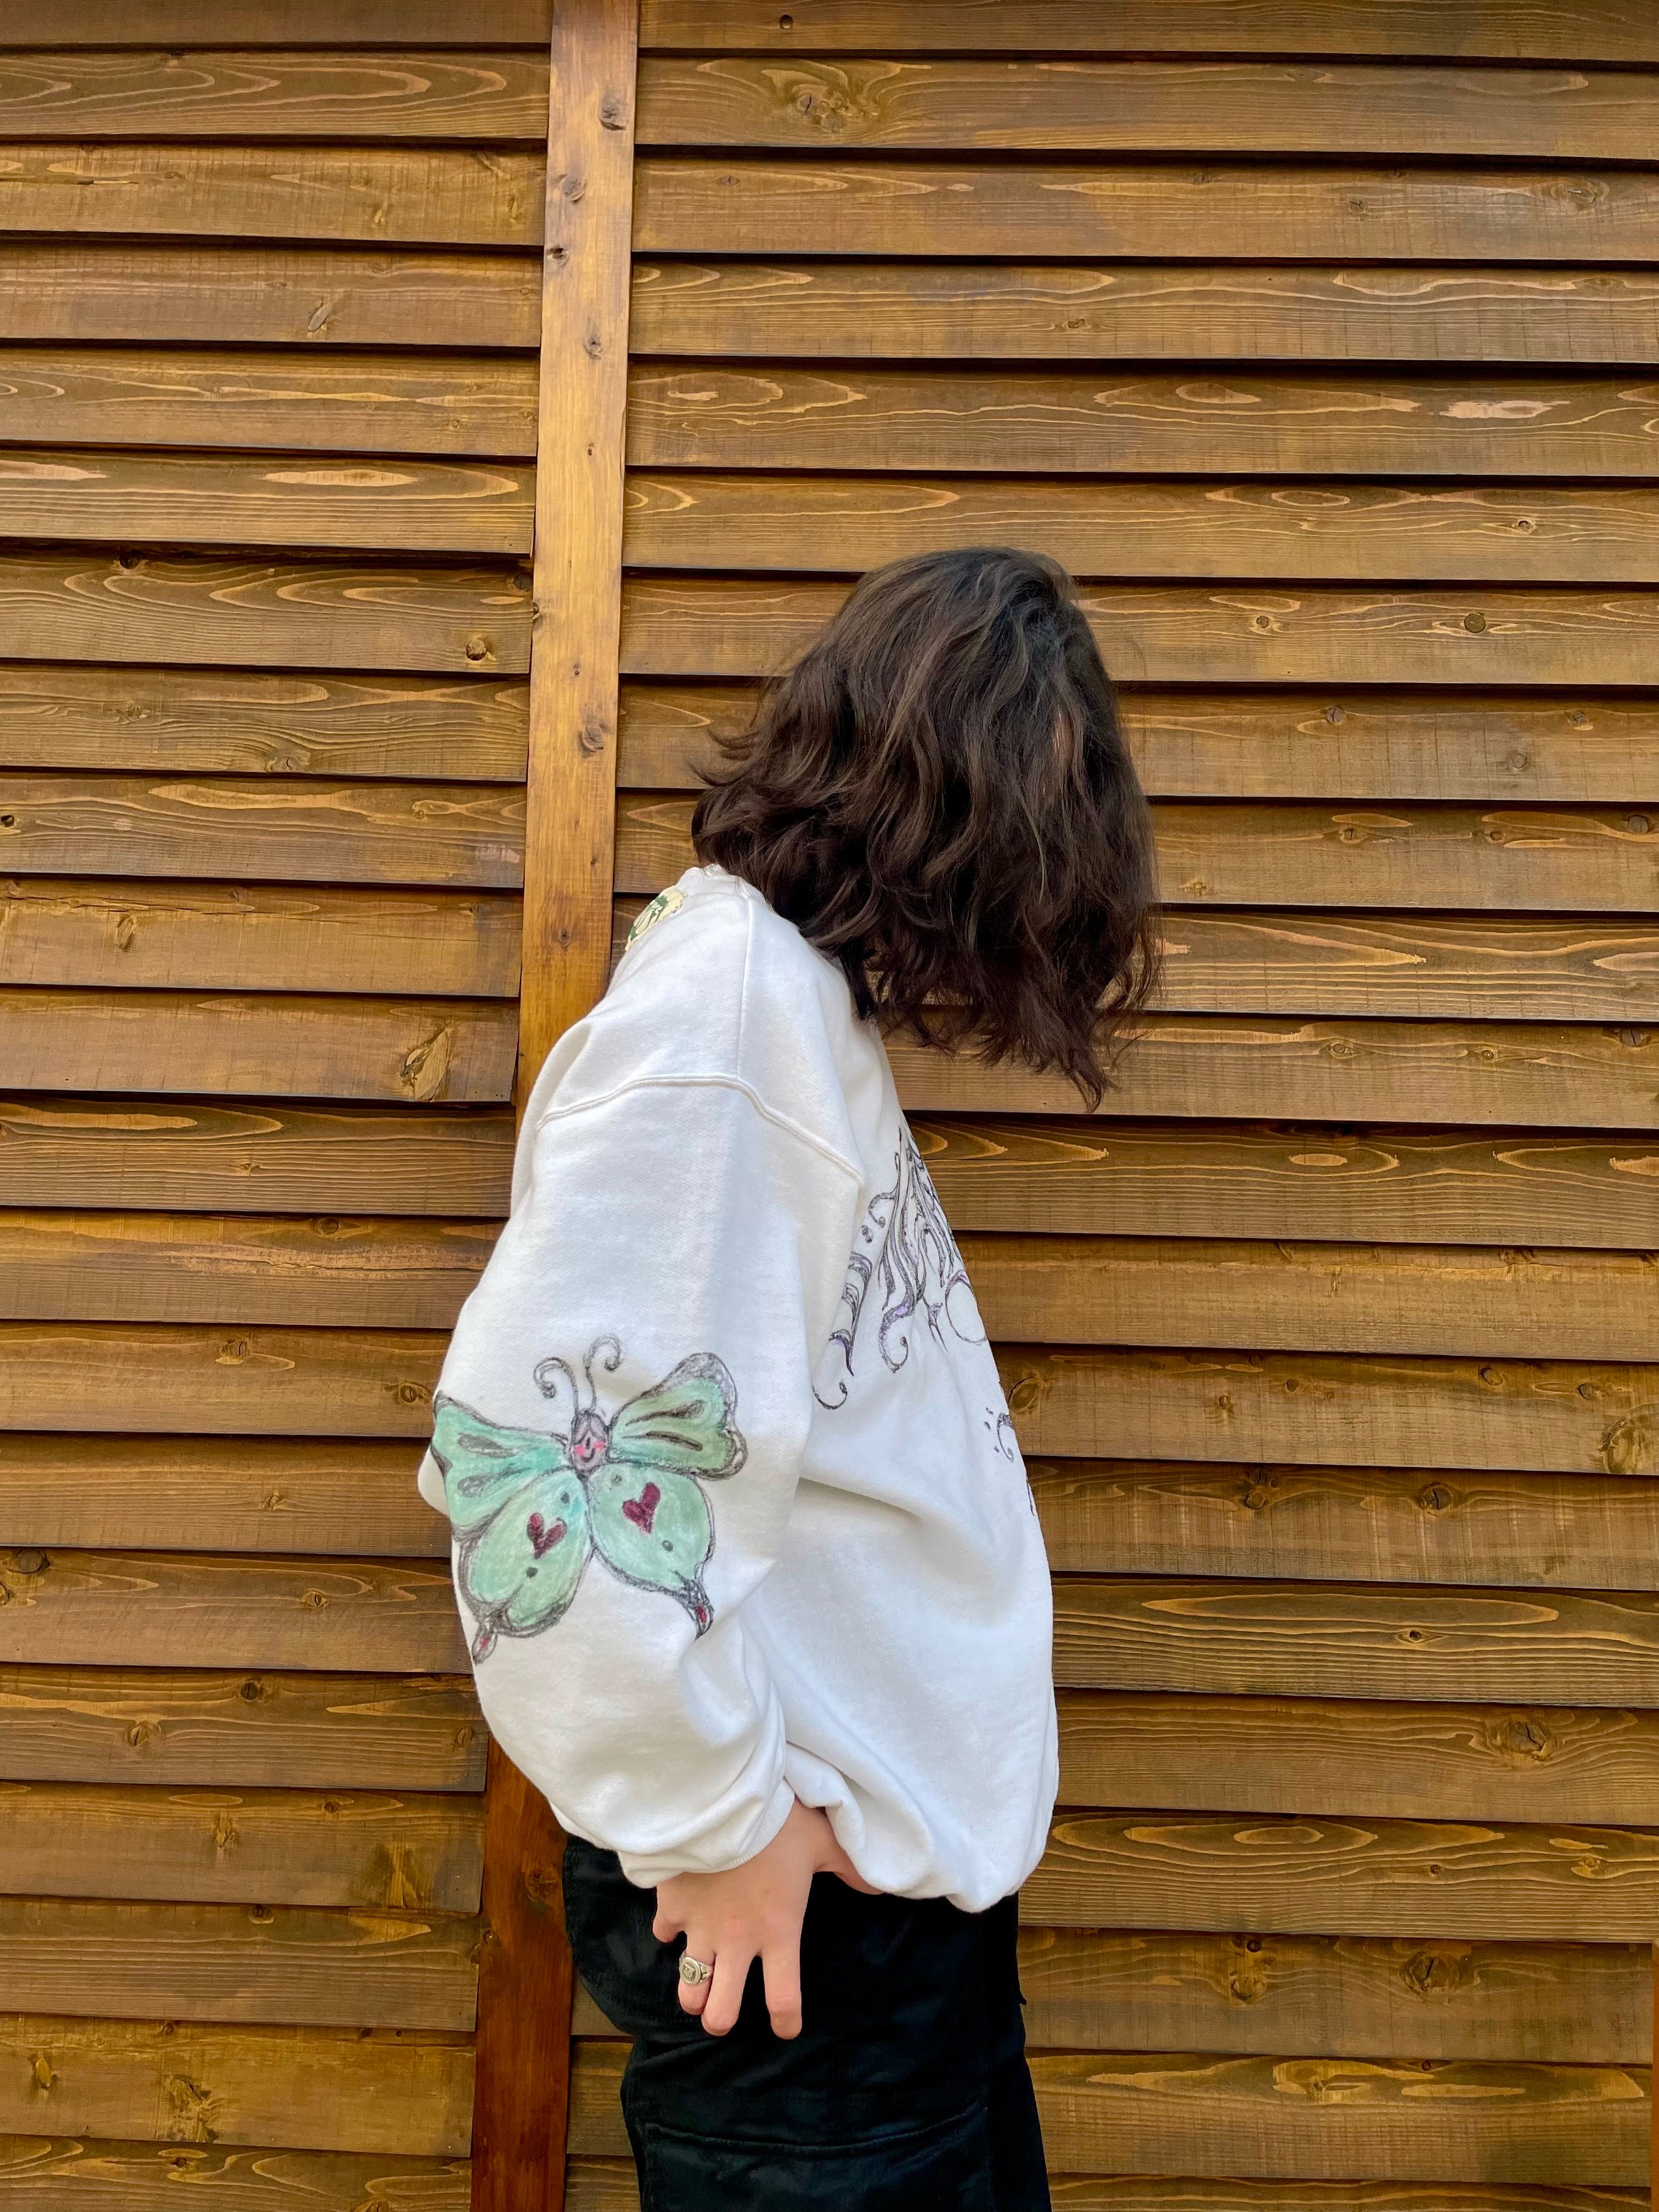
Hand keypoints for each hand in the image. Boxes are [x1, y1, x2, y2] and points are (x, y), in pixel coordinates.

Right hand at [653, 1798, 875, 2038]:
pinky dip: (670, 1931)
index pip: (784, 1999)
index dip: (786, 2022)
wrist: (721, 1799)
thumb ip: (849, 1868)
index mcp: (778, 1931)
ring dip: (693, 1991)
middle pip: (721, 2014)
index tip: (786, 2028)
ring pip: (688, 1989)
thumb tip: (883, 1887)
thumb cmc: (777, 1822)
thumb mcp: (822, 1841)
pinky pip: (663, 1934)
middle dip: (721, 2020)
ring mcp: (700, 1929)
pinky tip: (677, 1921)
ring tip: (699, 1983)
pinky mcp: (672, 1908)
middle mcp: (737, 1942)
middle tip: (724, 2009)